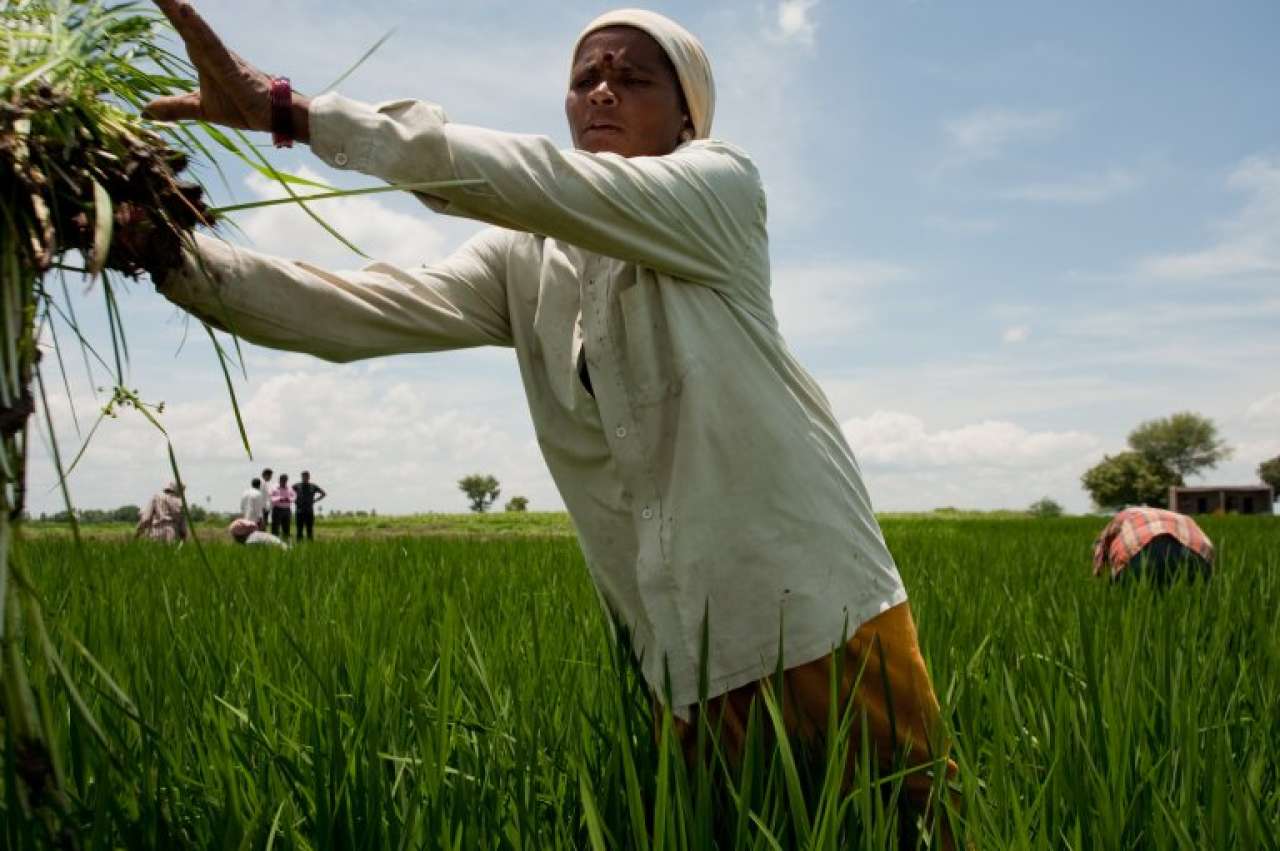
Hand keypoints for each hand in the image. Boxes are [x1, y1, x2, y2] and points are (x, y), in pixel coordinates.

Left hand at [141, 1, 309, 139]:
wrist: (275, 114)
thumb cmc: (243, 106)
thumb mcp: (201, 108)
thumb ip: (175, 107)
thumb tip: (145, 111)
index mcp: (203, 56)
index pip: (180, 28)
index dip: (166, 9)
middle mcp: (210, 49)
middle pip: (183, 22)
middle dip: (167, 3)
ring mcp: (220, 55)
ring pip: (194, 29)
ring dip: (177, 10)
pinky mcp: (229, 66)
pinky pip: (210, 44)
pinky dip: (196, 27)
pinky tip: (184, 10)